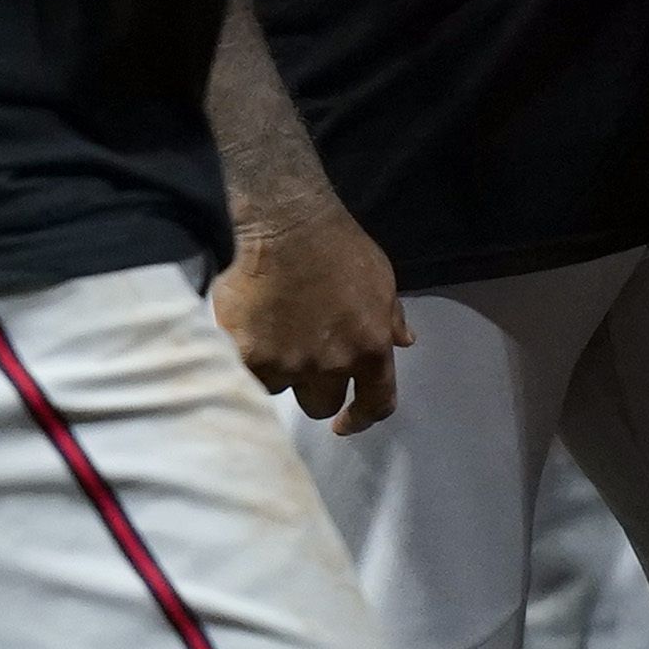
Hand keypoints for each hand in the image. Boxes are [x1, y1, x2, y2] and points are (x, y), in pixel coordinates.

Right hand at [212, 207, 409, 432]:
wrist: (288, 224)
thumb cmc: (338, 246)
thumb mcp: (382, 280)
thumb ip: (391, 318)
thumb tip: (404, 342)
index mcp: (370, 349)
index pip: (377, 403)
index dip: (362, 419)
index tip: (346, 423)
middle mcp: (332, 365)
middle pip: (322, 405)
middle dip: (315, 390)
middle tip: (303, 362)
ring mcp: (289, 363)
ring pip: (281, 389)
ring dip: (279, 371)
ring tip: (271, 336)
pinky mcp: (250, 355)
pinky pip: (248, 375)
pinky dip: (247, 361)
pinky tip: (244, 338)